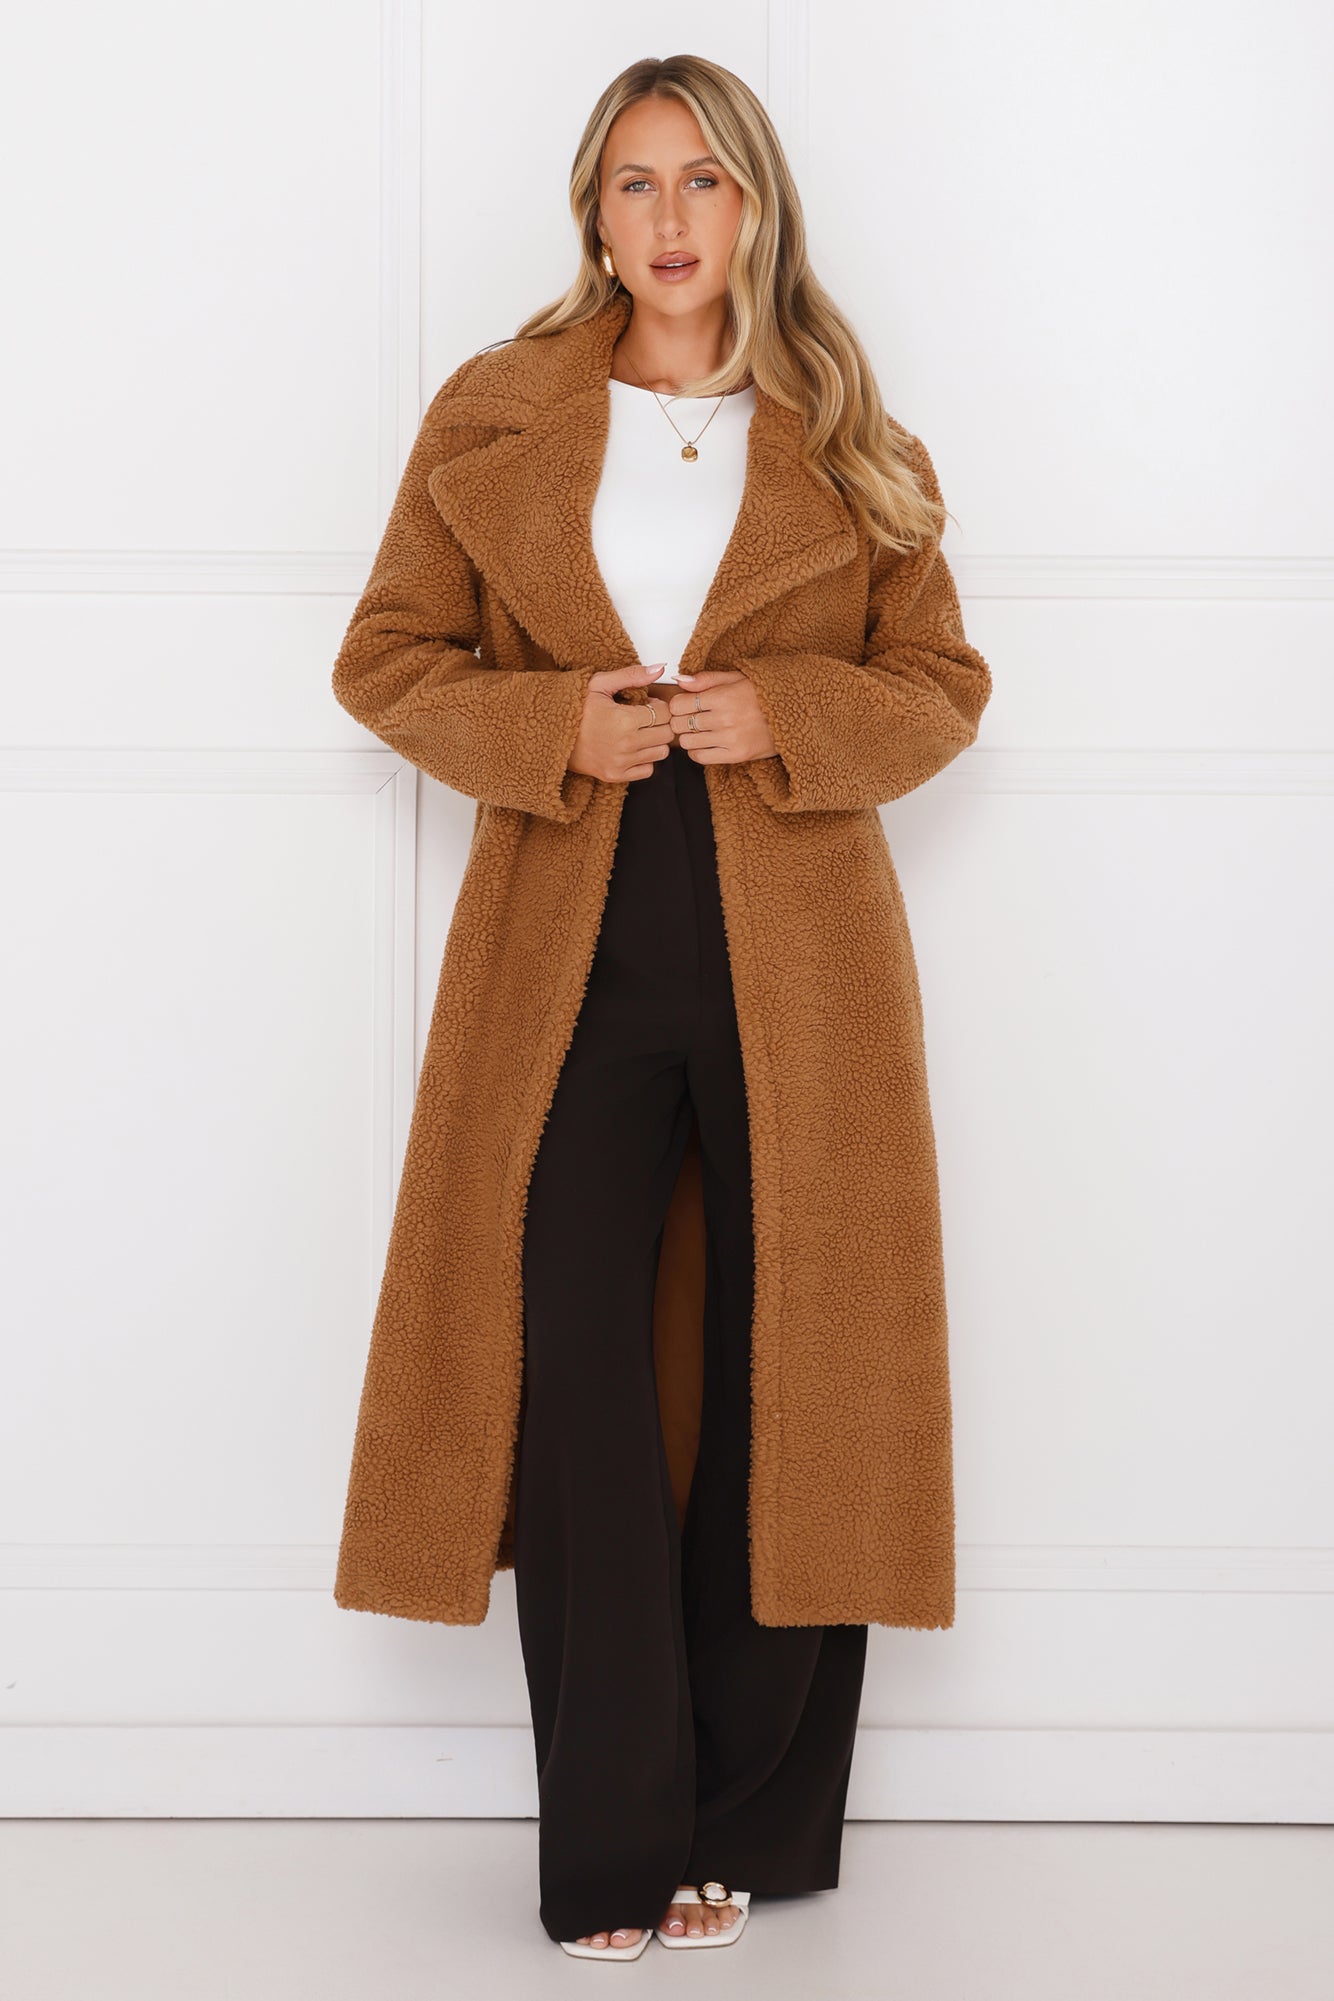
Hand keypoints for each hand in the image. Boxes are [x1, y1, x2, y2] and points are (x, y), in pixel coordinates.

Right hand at [567, 661, 674, 782]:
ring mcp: (621, 763)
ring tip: (638, 732)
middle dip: (660, 723)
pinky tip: (631, 748)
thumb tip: (660, 668)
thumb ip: (631, 675)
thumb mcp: (599, 684)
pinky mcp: (616, 776)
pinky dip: (645, 759)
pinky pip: (648, 770)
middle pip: (667, 734)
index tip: (646, 705)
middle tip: (644, 718)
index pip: (665, 713)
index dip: (658, 706)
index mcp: (623, 720)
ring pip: (661, 752)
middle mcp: (625, 744)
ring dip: (654, 741)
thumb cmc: (575, 708)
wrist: (551, 734)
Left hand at [668, 669, 776, 764]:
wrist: (793, 714)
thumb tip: (680, 680)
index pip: (680, 704)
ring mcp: (730, 739)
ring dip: (689, 736)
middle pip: (680, 723)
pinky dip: (697, 751)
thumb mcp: (737, 678)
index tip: (684, 704)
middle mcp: (725, 719)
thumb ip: (706, 679)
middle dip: (680, 720)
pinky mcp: (736, 755)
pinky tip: (705, 742)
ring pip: (687, 742)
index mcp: (724, 697)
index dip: (677, 704)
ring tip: (699, 730)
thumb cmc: (764, 694)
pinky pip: (701, 757)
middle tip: (689, 717)